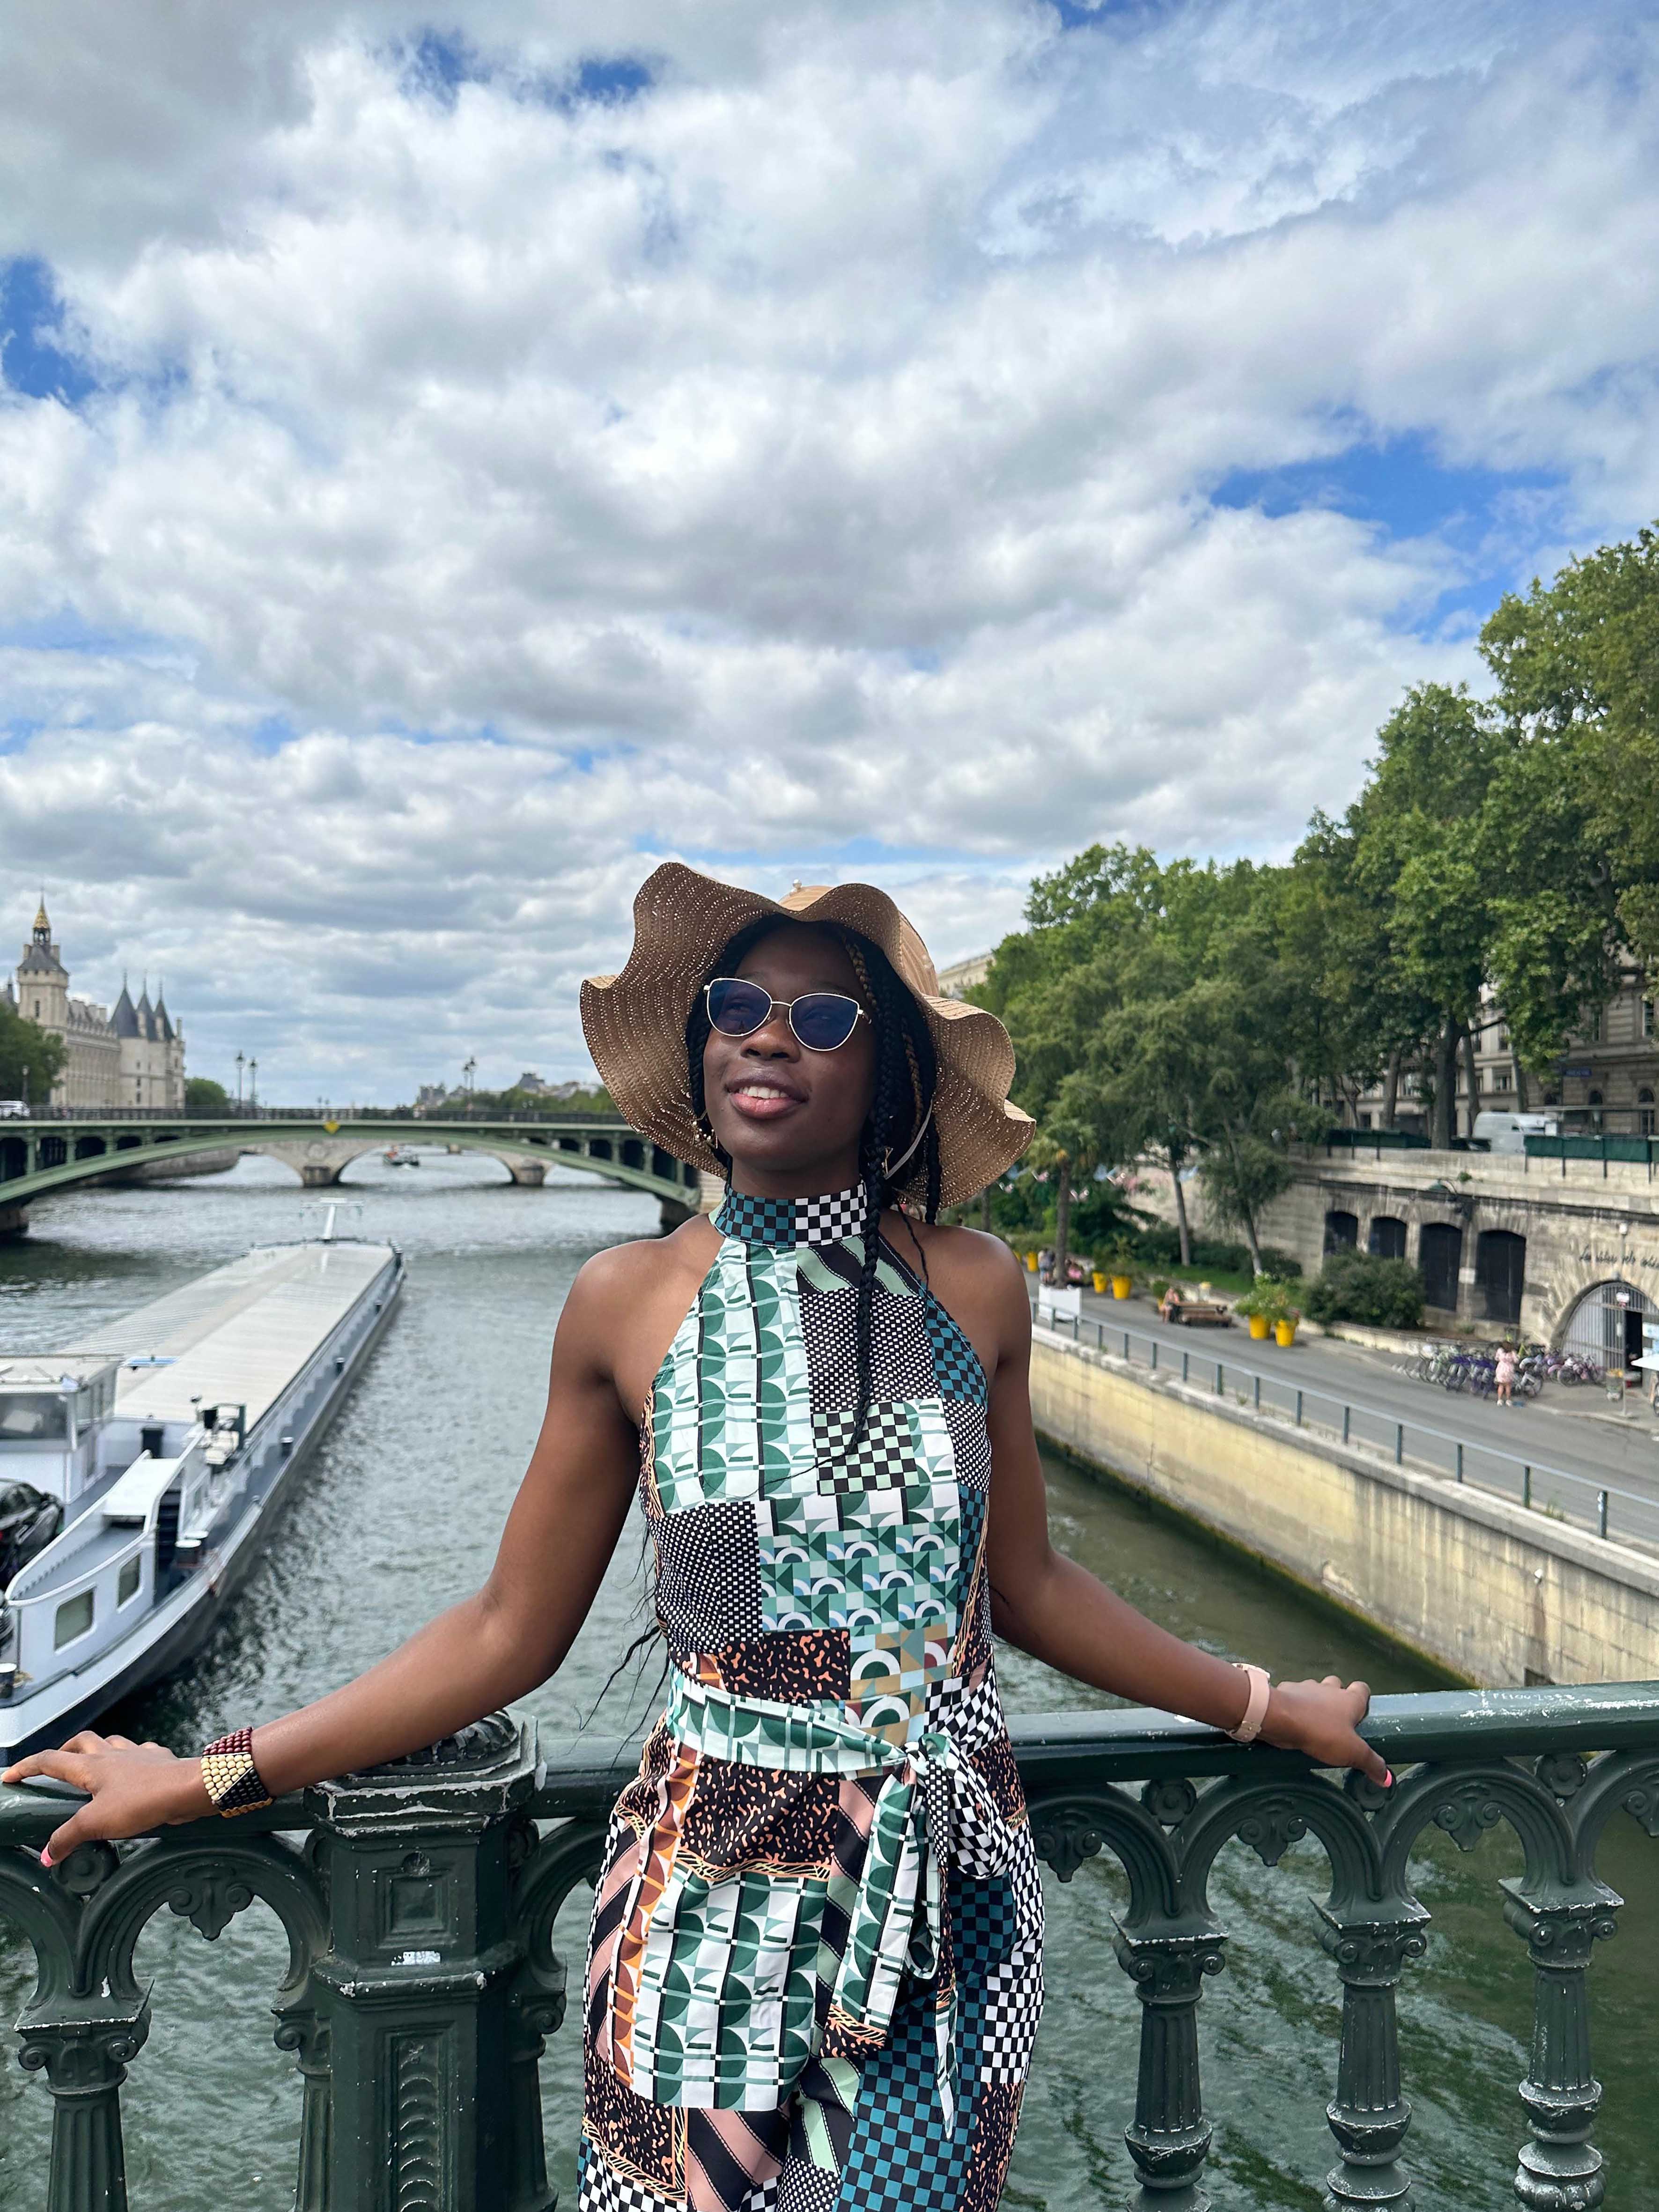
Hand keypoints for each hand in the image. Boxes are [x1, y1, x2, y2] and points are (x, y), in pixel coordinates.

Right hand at [1, 1732, 213, 1864]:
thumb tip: (46, 1855)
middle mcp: (112, 1754)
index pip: (50, 1760)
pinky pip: (142, 1752)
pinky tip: (135, 1768)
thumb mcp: (96, 1823)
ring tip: (93, 1766)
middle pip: (81, 1742)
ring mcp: (138, 1754)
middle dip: (64, 1750)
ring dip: (98, 1750)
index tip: (10, 1775)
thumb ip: (68, 1837)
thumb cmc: (142, 1801)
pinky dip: (132, 1758)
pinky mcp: (159, 1760)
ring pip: (111, 1743)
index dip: (27, 1767)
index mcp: (91, 1767)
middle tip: (55, 1766)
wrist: (188, 1788)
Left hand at [1258, 1676, 1390, 1787]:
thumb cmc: (1321, 1732)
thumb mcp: (1352, 1752)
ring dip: (1316, 1701)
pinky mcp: (1287, 1691)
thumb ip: (1370, 1763)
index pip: (1362, 1688)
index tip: (1361, 1715)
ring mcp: (1307, 1687)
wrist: (1280, 1717)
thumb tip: (1388, 1778)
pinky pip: (1294, 1695)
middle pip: (1338, 1685)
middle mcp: (1329, 1688)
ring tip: (1315, 1722)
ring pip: (1316, 1689)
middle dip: (1338, 1698)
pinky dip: (1296, 1704)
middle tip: (1337, 1721)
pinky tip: (1294, 1720)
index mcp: (1349, 1699)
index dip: (1363, 1698)